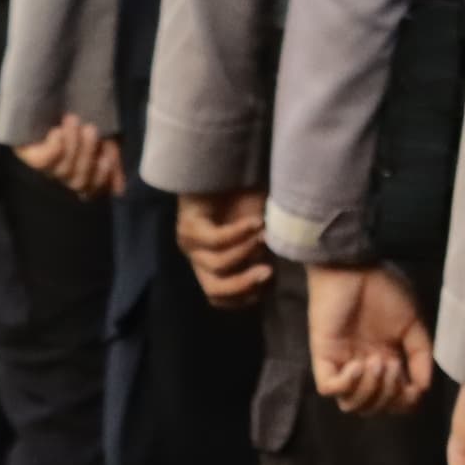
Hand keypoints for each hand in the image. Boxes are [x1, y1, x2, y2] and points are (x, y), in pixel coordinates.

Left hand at [13, 114, 125, 199]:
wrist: (61, 90)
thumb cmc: (87, 116)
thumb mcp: (107, 138)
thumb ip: (113, 160)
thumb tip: (119, 191)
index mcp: (84, 171)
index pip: (92, 191)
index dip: (99, 179)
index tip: (107, 157)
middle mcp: (64, 174)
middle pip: (78, 182)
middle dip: (86, 155)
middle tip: (91, 129)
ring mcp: (45, 166)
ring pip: (62, 170)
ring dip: (72, 145)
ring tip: (73, 119)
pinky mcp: (28, 156)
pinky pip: (43, 162)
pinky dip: (54, 146)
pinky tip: (56, 130)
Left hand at [177, 189, 274, 307]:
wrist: (230, 166)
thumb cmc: (249, 197)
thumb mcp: (262, 231)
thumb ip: (264, 253)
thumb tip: (275, 275)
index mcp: (213, 265)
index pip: (220, 298)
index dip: (246, 297)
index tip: (272, 281)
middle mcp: (197, 258)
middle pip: (214, 290)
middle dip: (243, 285)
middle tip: (268, 273)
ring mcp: (190, 244)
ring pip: (217, 265)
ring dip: (246, 251)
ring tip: (265, 234)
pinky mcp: (189, 226)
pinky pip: (216, 239)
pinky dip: (239, 233)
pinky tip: (257, 221)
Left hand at [308, 261, 435, 416]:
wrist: (354, 269)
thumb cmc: (384, 291)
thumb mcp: (413, 323)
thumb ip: (421, 355)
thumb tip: (424, 389)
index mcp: (386, 362)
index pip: (392, 401)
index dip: (404, 403)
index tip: (414, 388)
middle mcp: (363, 370)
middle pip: (372, 408)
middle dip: (388, 396)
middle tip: (393, 365)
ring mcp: (341, 366)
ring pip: (350, 404)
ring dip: (369, 390)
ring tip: (377, 362)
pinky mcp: (323, 359)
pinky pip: (329, 389)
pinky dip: (347, 383)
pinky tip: (358, 362)